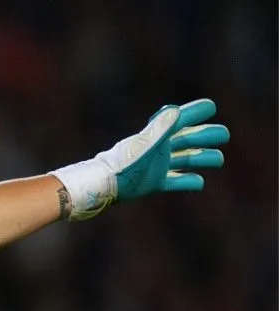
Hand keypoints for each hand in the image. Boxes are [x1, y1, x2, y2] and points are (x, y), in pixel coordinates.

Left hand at [51, 99, 229, 218]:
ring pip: (186, 160)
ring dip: (203, 158)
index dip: (196, 112)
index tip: (211, 106)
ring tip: (219, 159)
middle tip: (224, 135)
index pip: (181, 120)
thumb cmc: (125, 163)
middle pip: (189, 139)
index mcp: (158, 136)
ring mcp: (158, 166)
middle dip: (207, 136)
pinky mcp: (154, 183)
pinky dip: (188, 181)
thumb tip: (176, 110)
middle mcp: (160, 150)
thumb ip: (161, 128)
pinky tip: (199, 182)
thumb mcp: (146, 144)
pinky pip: (176, 182)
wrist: (104, 185)